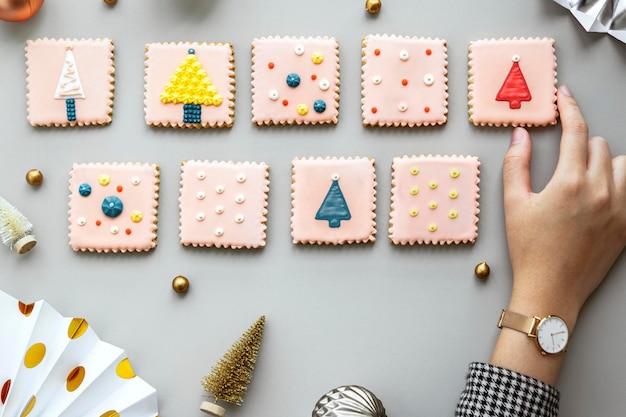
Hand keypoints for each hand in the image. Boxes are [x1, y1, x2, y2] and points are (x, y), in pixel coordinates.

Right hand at [502, 85, 625, 327]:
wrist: (551, 290)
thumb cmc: (529, 250)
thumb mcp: (513, 204)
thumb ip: (516, 165)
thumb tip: (520, 136)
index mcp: (570, 183)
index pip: (576, 131)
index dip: (570, 108)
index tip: (565, 97)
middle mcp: (601, 191)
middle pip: (600, 145)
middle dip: (580, 142)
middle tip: (561, 155)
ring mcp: (619, 209)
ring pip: (624, 164)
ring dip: (606, 161)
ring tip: (584, 175)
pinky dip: (618, 183)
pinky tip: (600, 194)